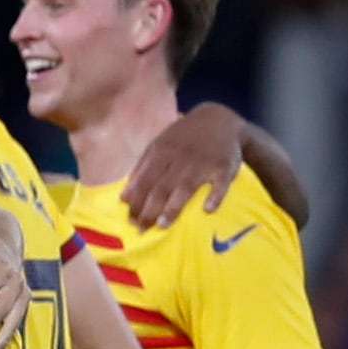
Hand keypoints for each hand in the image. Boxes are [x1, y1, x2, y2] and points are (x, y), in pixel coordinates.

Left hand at [120, 102, 249, 227]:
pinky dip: (215, 196)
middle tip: (141, 229)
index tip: (129, 220)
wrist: (219, 119)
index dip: (136, 202)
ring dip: (173, 207)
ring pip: (186, 187)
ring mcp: (203, 162)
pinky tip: (207, 210)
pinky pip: (220, 183)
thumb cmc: (183, 138)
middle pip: (161, 187)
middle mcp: (180, 158)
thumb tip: (123, 198)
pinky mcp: (224, 166)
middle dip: (149, 210)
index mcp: (161, 152)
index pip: (144, 181)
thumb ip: (140, 170)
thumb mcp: (158, 146)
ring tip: (162, 225)